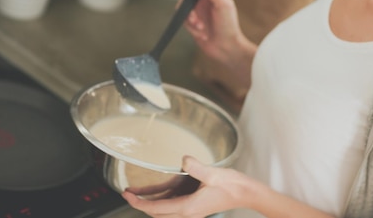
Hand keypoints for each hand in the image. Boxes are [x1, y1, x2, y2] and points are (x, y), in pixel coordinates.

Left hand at [122, 156, 246, 217]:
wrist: (245, 193)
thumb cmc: (231, 185)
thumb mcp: (212, 174)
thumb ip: (196, 167)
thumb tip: (183, 160)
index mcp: (188, 207)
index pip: (157, 208)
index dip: (140, 203)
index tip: (127, 197)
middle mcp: (187, 212)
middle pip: (157, 213)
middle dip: (140, 205)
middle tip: (127, 194)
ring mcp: (191, 210)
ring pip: (163, 211)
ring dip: (149, 203)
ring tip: (136, 192)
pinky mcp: (194, 205)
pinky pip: (172, 205)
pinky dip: (161, 200)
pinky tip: (155, 191)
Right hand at [180, 0, 249, 64]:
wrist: (226, 48)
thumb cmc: (228, 26)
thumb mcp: (222, 4)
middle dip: (187, 5)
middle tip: (192, 15)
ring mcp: (197, 10)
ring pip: (182, 8)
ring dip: (190, 19)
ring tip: (200, 26)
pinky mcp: (192, 22)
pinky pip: (183, 20)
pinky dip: (191, 27)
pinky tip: (201, 32)